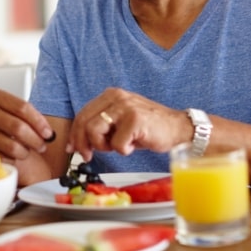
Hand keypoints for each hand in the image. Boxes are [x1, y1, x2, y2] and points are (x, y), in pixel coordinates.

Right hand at [0, 88, 54, 163]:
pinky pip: (0, 159)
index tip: (48, 133)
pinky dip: (10, 161)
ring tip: (26, 152)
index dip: (40, 122)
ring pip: (11, 146)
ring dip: (25, 153)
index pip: (23, 108)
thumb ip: (24, 115)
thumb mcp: (3, 107)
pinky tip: (12, 158)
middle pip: (19, 128)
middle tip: (41, 146)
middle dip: (36, 140)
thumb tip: (47, 133)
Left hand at [67, 88, 189, 161]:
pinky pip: (117, 144)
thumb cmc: (147, 128)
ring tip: (119, 146)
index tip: (72, 148)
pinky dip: (124, 150)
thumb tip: (76, 143)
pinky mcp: (135, 120)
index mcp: (110, 95)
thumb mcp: (120, 121)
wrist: (177, 128)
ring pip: (95, 132)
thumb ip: (100, 126)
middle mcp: (116, 97)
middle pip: (84, 122)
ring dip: (104, 146)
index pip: (82, 114)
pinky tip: (135, 145)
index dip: (75, 134)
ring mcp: (126, 107)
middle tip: (88, 156)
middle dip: (83, 143)